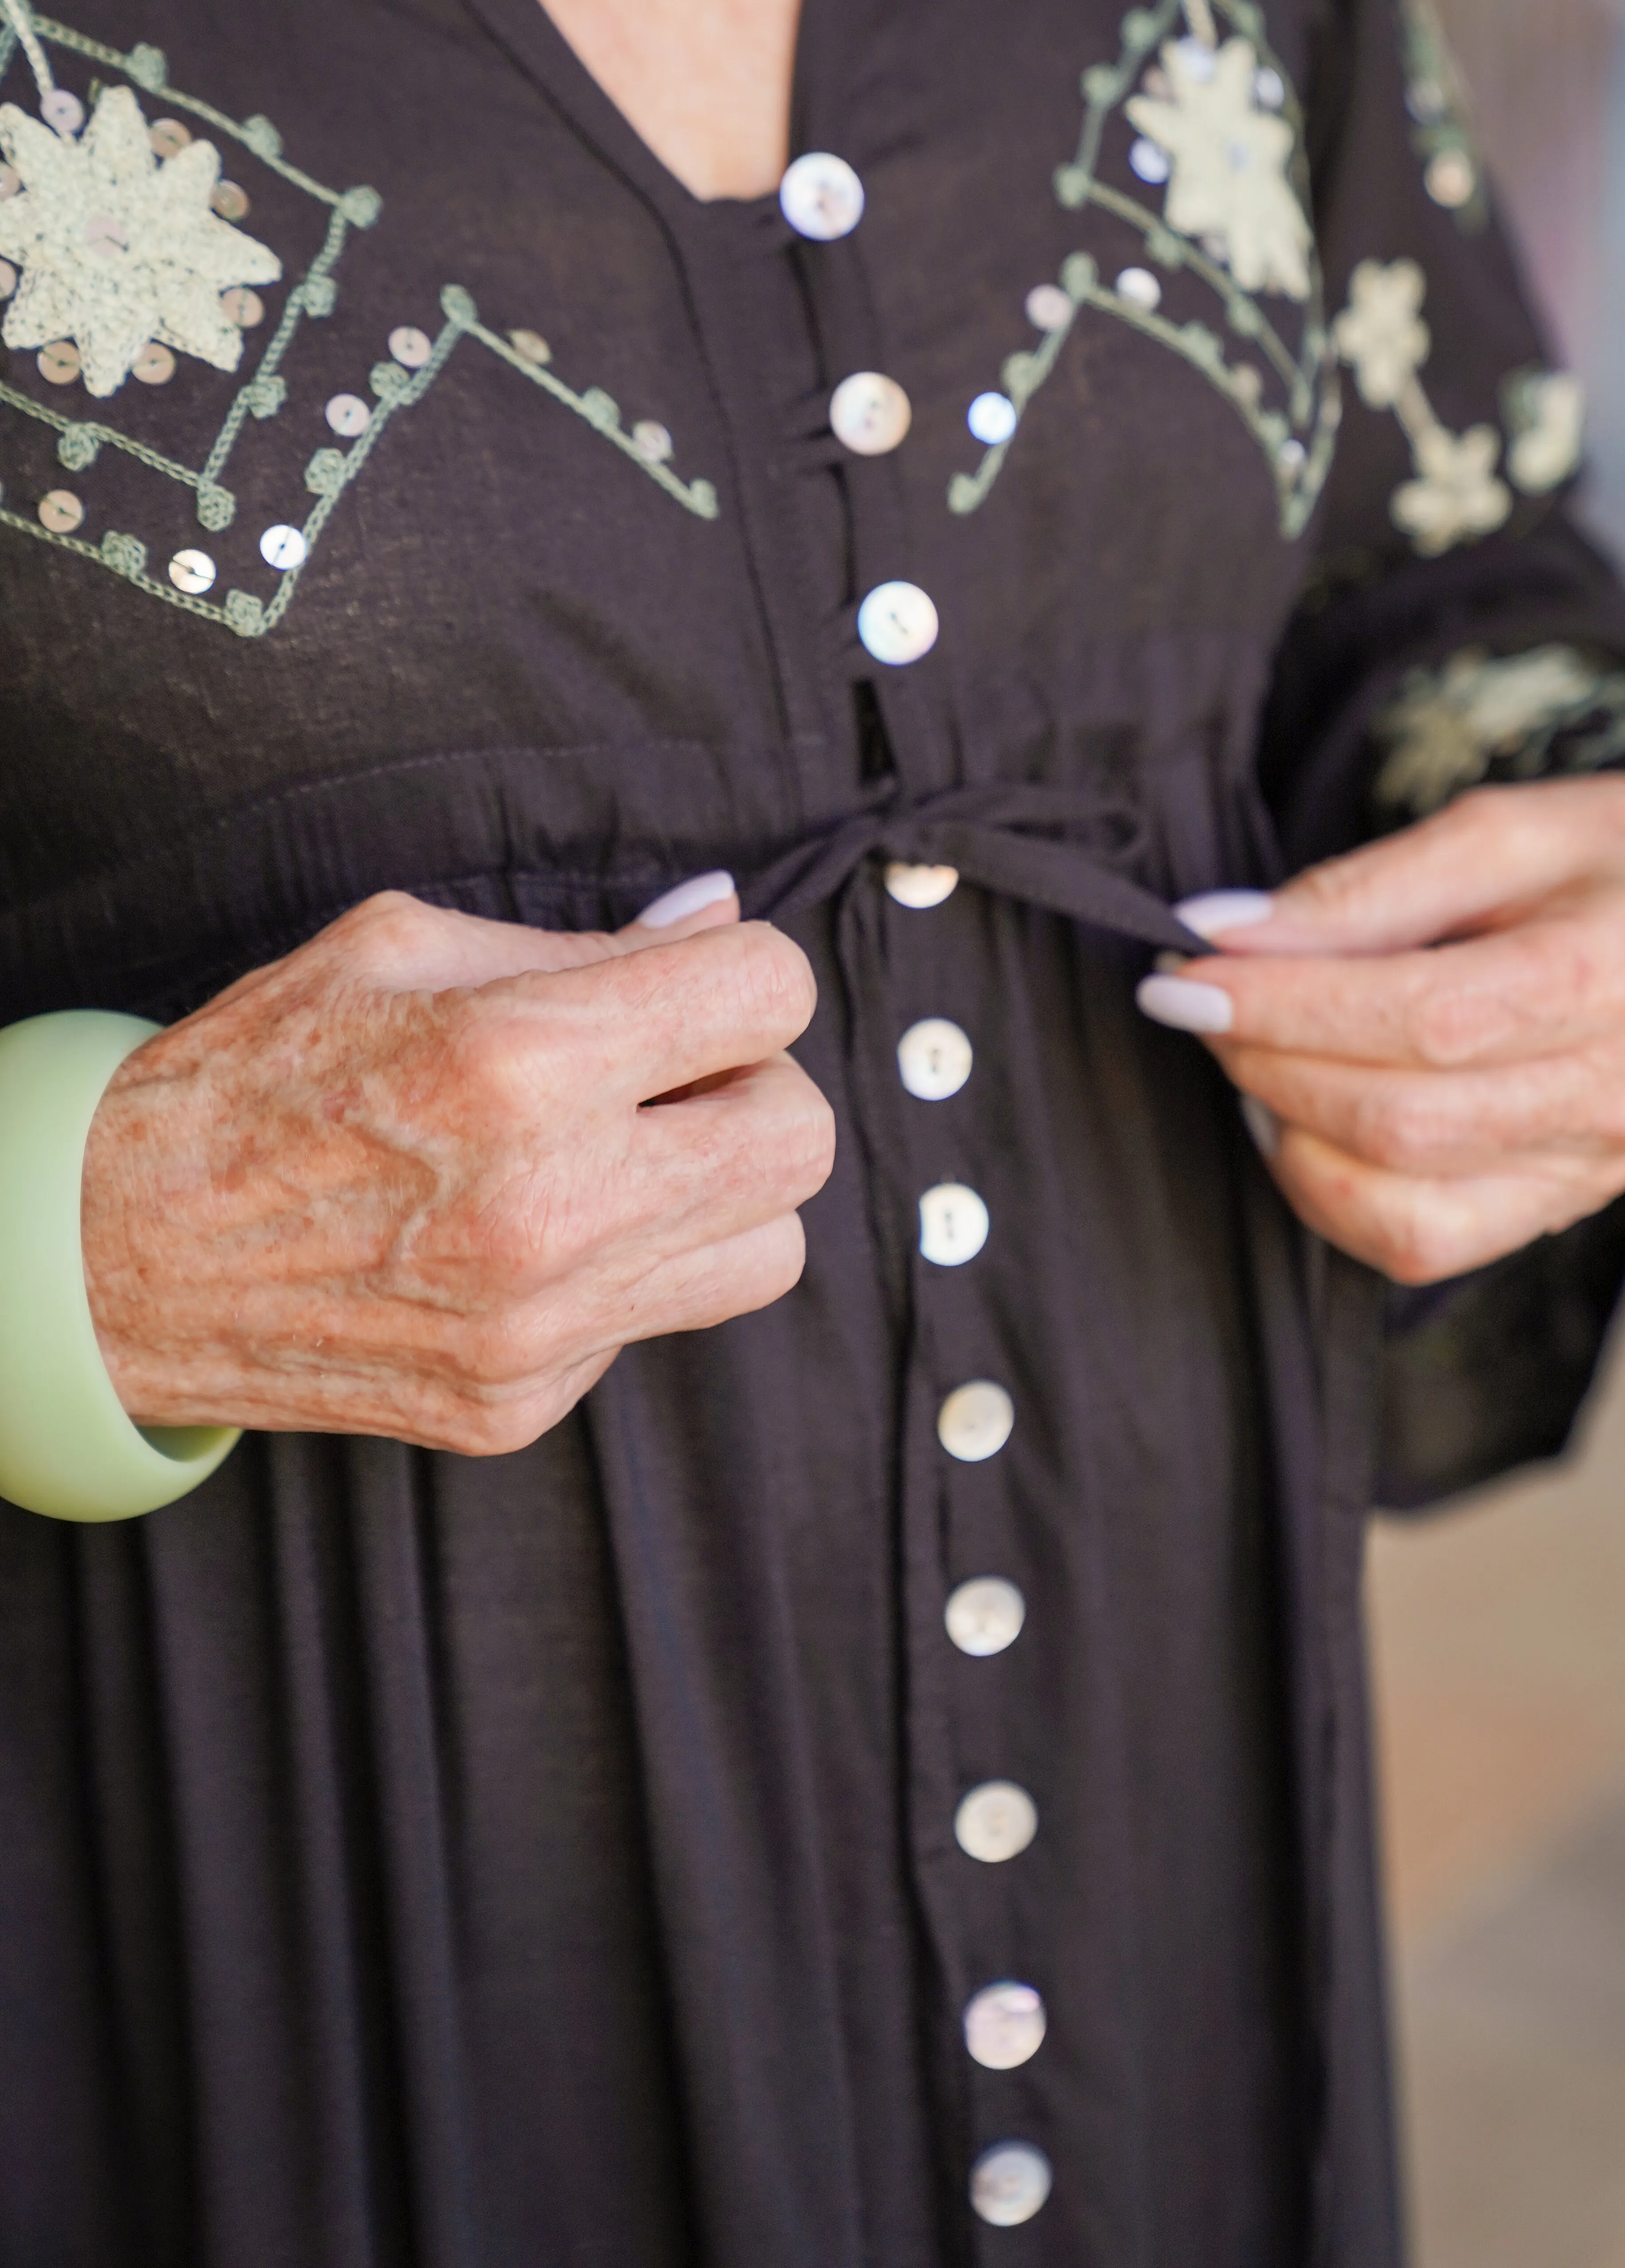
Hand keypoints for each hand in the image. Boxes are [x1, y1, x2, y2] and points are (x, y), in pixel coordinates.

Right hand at [82, 876, 834, 1451]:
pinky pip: (655, 1320)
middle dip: (755, 1085)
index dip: (745, 975)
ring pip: (769, 1250)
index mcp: (522, 1062)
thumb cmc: (257, 1077)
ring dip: (719, 1191)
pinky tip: (528, 1234)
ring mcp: (540, 1325)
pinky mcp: (522, 1402)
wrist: (122, 1254)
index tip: (699, 987)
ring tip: (620, 1157)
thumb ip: (587, 946)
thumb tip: (718, 923)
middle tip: (673, 1074)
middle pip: (801, 1139)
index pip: (771, 995)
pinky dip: (621, 1270)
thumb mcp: (403, 949)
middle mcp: (548, 1207)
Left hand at [1138, 768, 1624, 1282]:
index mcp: (1621, 973)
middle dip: (1268, 1058)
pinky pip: (1418, 1244)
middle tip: (1202, 1002)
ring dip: (1287, 1126)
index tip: (1190, 970)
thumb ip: (1363, 886)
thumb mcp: (1494, 828)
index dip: (1290, 1004)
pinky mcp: (1557, 1206)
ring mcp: (1594, 1165)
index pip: (1427, 1016)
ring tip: (1250, 1052)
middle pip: (1402, 1115)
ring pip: (1399, 1196)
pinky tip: (1297, 1119)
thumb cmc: (1598, 860)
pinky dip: (1327, 1192)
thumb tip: (1228, 932)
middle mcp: (1621, 1090)